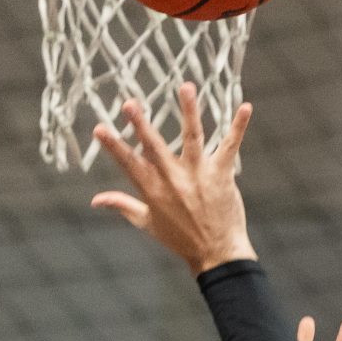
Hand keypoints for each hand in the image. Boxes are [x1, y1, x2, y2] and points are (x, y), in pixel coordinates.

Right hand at [89, 84, 256, 272]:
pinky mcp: (221, 174)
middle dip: (141, 125)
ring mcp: (198, 175)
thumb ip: (121, 204)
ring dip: (189, 111)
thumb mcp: (146, 222)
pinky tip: (245, 107)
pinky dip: (238, 127)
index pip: (129, 163)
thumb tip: (96, 200)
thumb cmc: (180, 239)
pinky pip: (230, 146)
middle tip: (129, 103)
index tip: (98, 128)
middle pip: (155, 147)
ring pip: (192, 137)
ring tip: (186, 86)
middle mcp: (173, 179)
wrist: (216, 254)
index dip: (113, 146)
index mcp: (153, 189)